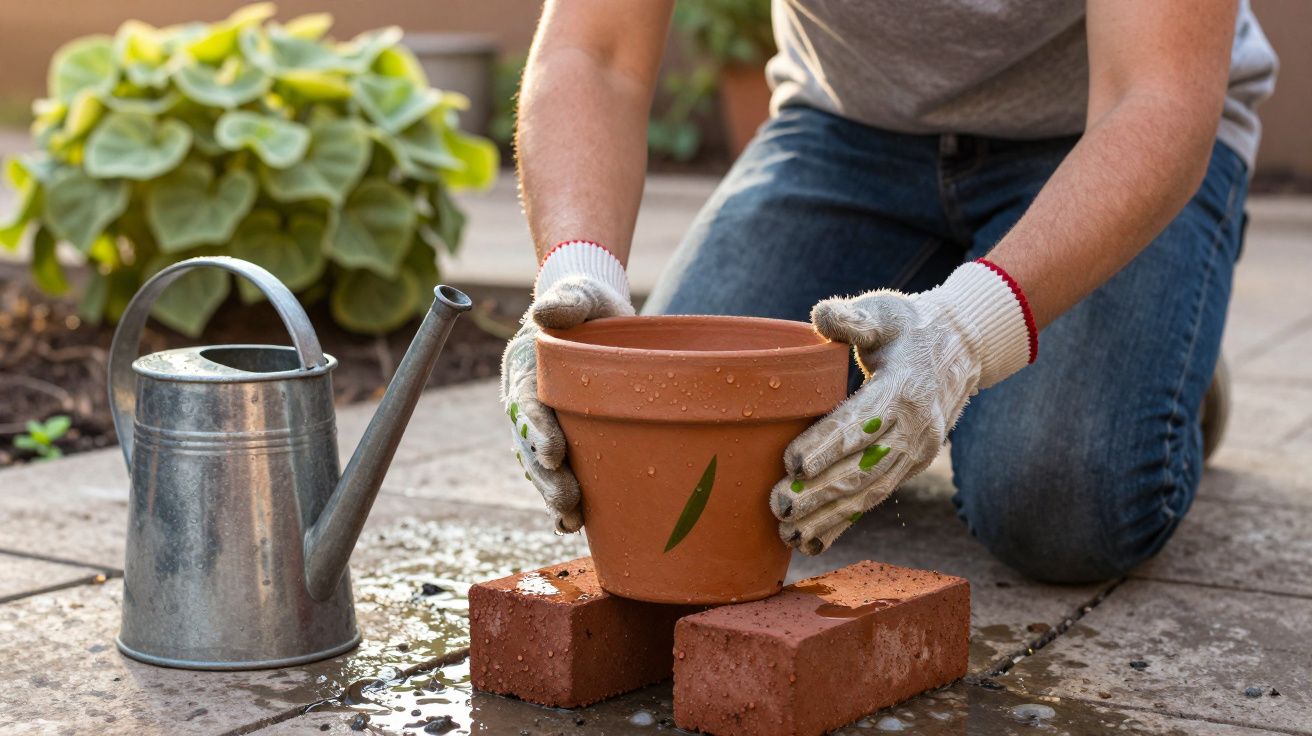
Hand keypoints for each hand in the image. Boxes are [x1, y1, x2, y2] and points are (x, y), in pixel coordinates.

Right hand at [501, 241, 632, 532]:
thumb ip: (566, 301)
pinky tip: (575, 525)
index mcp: (527, 371)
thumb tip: (544, 312)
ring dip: (553, 494)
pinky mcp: (566, 436)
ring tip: (570, 520)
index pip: (527, 404)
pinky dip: (564, 497)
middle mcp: (529, 402)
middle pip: (530, 445)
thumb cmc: (587, 305)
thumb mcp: (580, 296)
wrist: (593, 317)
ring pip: (541, 466)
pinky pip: (559, 471)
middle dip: (546, 477)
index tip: (553, 453)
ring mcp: (545, 423)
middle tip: (567, 502)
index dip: (537, 429)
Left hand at [770, 260, 1035, 553]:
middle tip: (778, 505)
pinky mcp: (907, 467)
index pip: (862, 422)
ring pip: (868, 492)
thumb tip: (823, 317)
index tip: (793, 464)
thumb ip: (853, 317)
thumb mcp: (884, 311)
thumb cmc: (908, 326)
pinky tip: (812, 542)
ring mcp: (914, 453)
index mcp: (904, 389)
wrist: (960, 349)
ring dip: (827, 517)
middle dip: (820, 492)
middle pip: (864, 467)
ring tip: (786, 534)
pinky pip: (873, 499)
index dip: (828, 444)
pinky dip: (843, 523)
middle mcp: (914, 428)